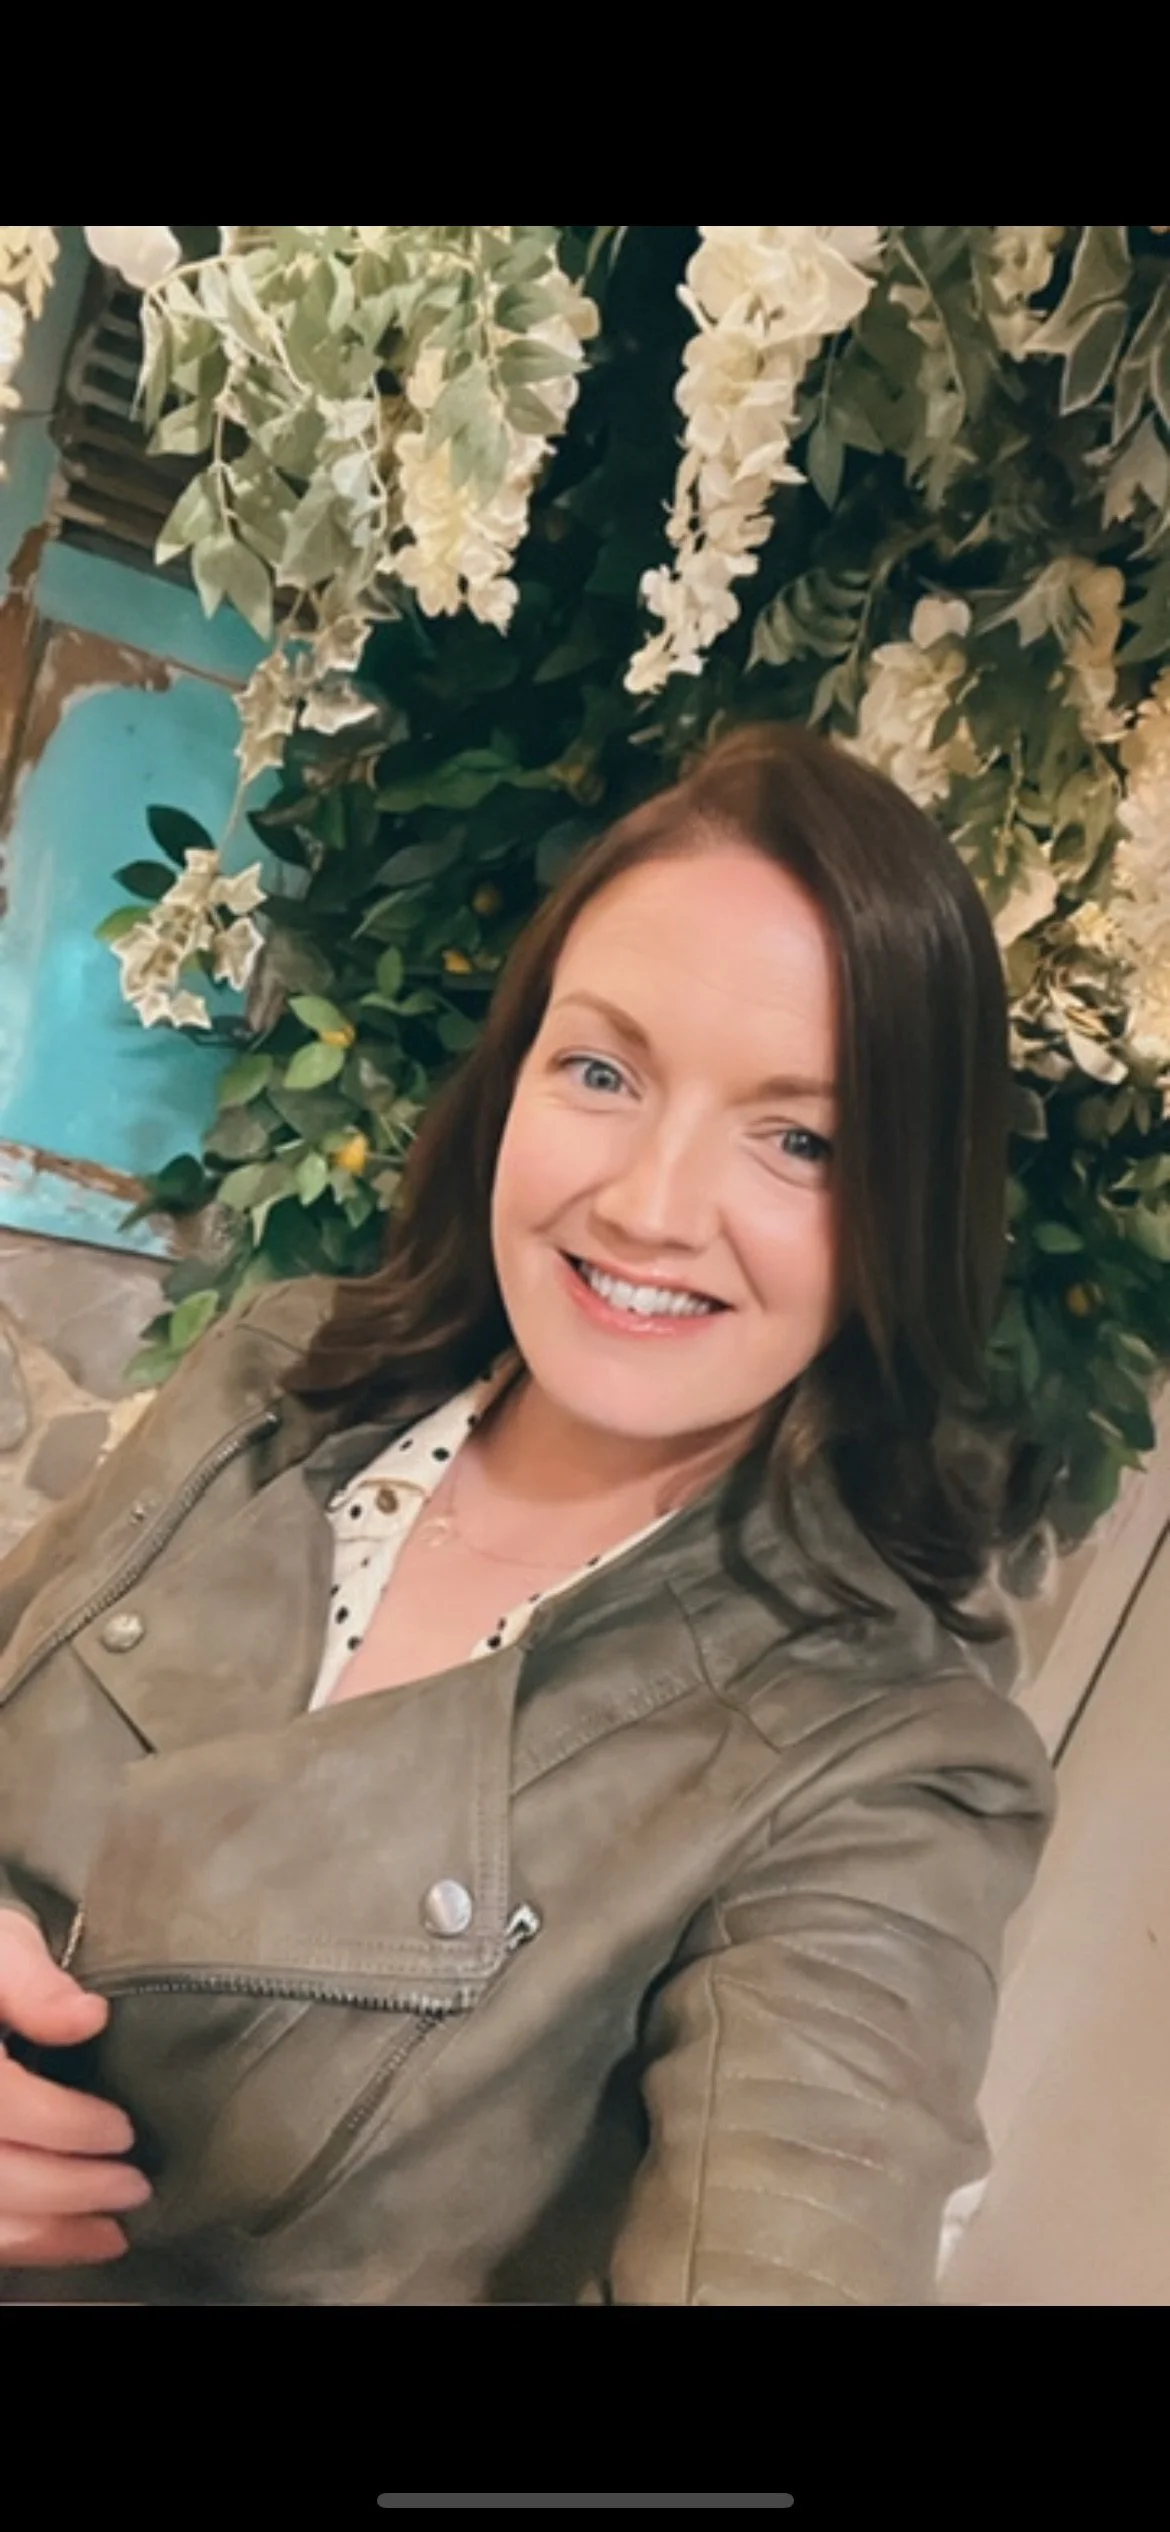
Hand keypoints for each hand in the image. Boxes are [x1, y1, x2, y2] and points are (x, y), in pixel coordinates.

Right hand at [0, 1906, 150, 2266]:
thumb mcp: (3, 1947)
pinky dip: (31, 2246)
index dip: (63, 2125)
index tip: (123, 2130)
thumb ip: (34, 1981)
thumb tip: (88, 2017)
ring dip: (54, 2232)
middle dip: (69, 2189)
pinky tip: (80, 2240)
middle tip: (137, 2186)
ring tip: (117, 2225)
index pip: (3, 2102)